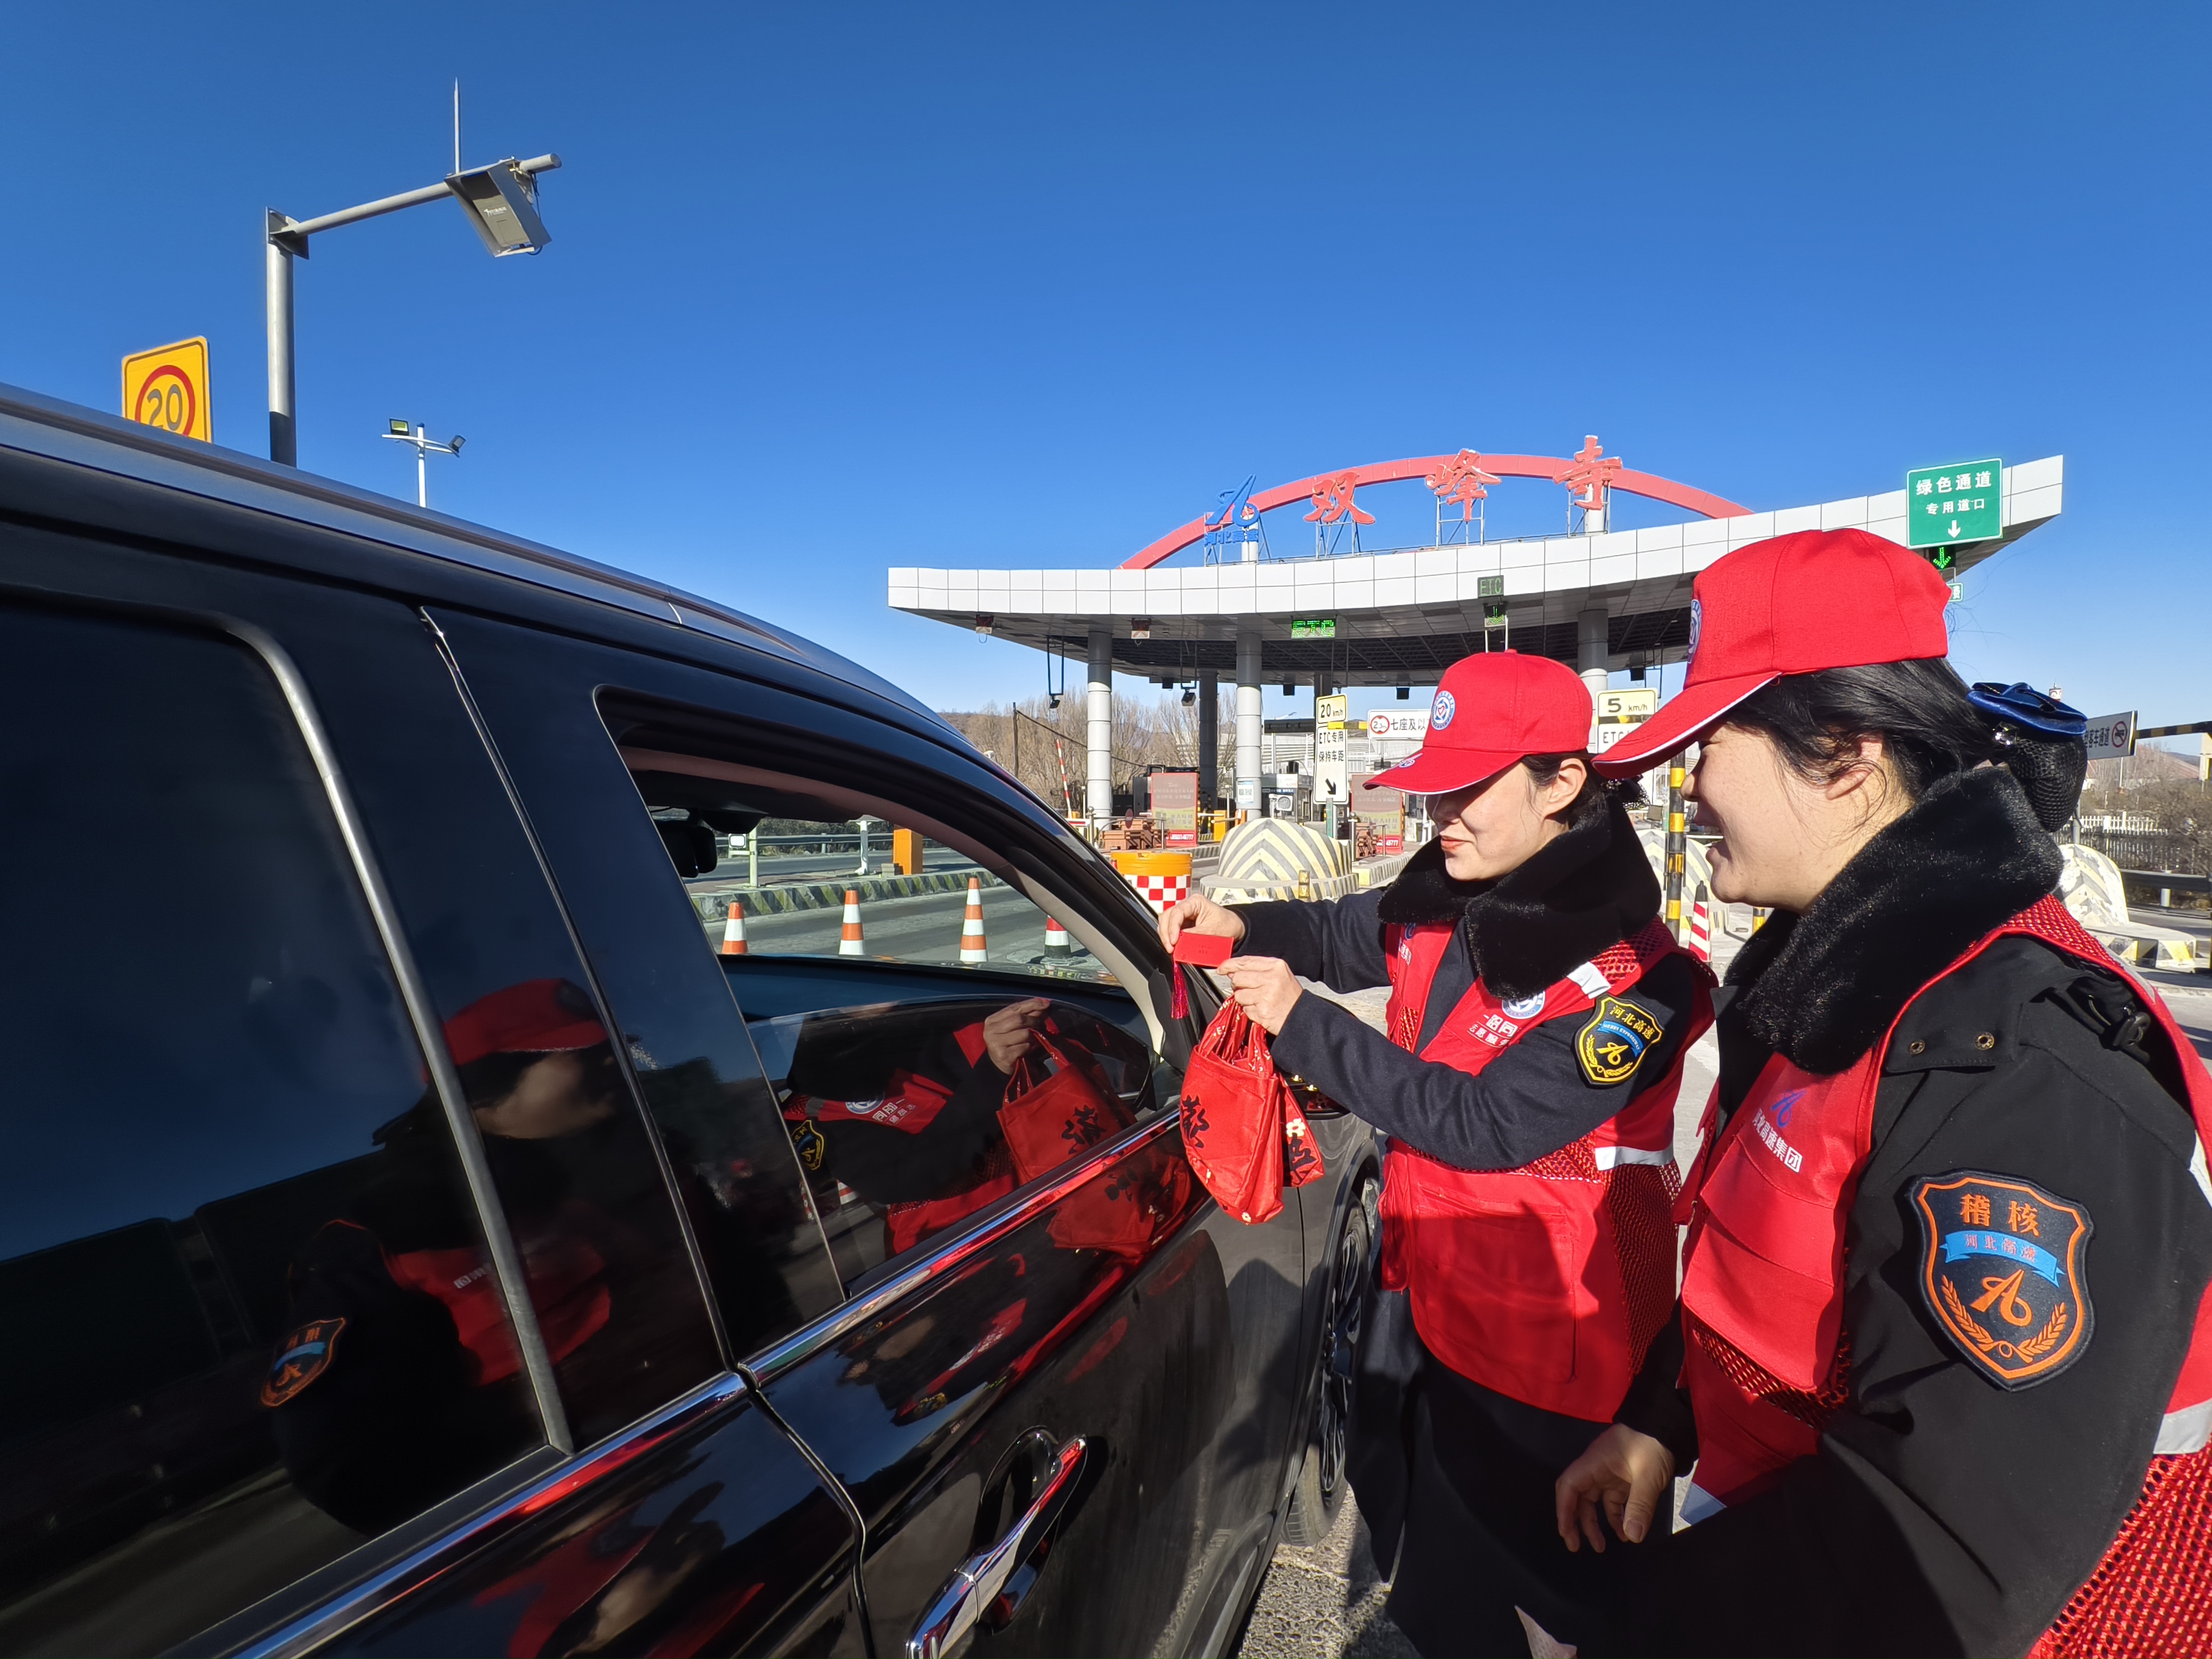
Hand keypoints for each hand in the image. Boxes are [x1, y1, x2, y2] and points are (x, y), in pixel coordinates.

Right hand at [981, 998, 1049, 1073]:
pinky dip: (1030, 1047)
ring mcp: (997, 1043)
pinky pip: (1025, 1046)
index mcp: (993, 1020)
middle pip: (1019, 1019)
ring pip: (1025, 1033)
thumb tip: (1042, 1006)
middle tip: (1042, 1024)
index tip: (1046, 1003)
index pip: (1014, 1007)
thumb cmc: (1007, 1043)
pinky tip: (1028, 1049)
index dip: (1032, 1004)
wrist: (998, 1066)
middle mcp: (992, 1030)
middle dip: (1035, 1020)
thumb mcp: (1013, 1027)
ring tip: (1034, 1039)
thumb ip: (1024, 1016)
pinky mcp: (1004, 1055)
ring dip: (1034, 1036)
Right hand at [1157, 893, 1245, 953]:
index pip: (1177, 912)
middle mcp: (1188, 906)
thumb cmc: (1228, 924)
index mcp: (1196, 901)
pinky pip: (1172, 929)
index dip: (1172, 927)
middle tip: (1170, 947)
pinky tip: (1174, 946)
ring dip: (1166, 935)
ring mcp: (1184, 915)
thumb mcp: (1212, 931)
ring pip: (1167, 922)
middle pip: (1168, 916)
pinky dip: (1170, 938)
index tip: (1174, 941)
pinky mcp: (1184, 924)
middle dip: (1166, 932)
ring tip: (1171, 948)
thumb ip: (1194, 937)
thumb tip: (1180, 944)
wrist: (1235, 928)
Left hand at [1220, 957, 1300, 1035]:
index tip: (1222, 968)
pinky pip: (1245, 1009)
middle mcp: (1271, 979)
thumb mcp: (1279, 974)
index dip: (1229, 964)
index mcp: (1275, 966)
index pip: (1245, 961)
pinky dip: (1251, 1011)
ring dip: (1245, 1000)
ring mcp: (1266, 996)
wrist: (1301, 1016)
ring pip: (1238, 995)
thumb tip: (1231, 971)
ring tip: (1259, 1001)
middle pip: (1238, 978)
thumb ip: (1257, 969)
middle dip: (1238, 985)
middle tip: (1248, 989)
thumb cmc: (1289, 995)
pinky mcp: (1262, 1011)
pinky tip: (1262, 1009)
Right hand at [1555, 1424, 1674, 1552]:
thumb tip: (1632, 1536)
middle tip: (1578, 1546)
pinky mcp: (1623, 1479)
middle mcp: (1596, 1469)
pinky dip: (1616, 1518)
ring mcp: (1609, 1474)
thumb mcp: (1647, 1475)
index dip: (1564, 1510)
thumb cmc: (1652, 1444)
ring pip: (1594, 1503)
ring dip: (1596, 1524)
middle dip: (1577, 1522)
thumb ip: (1639, 1506)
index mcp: (1594, 1463)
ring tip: (1603, 1546)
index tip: (1567, 1533)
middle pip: (1578, 1498)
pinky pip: (1612, 1502)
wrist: (1668, 1425)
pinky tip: (1625, 1532)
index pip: (1569, 1487)